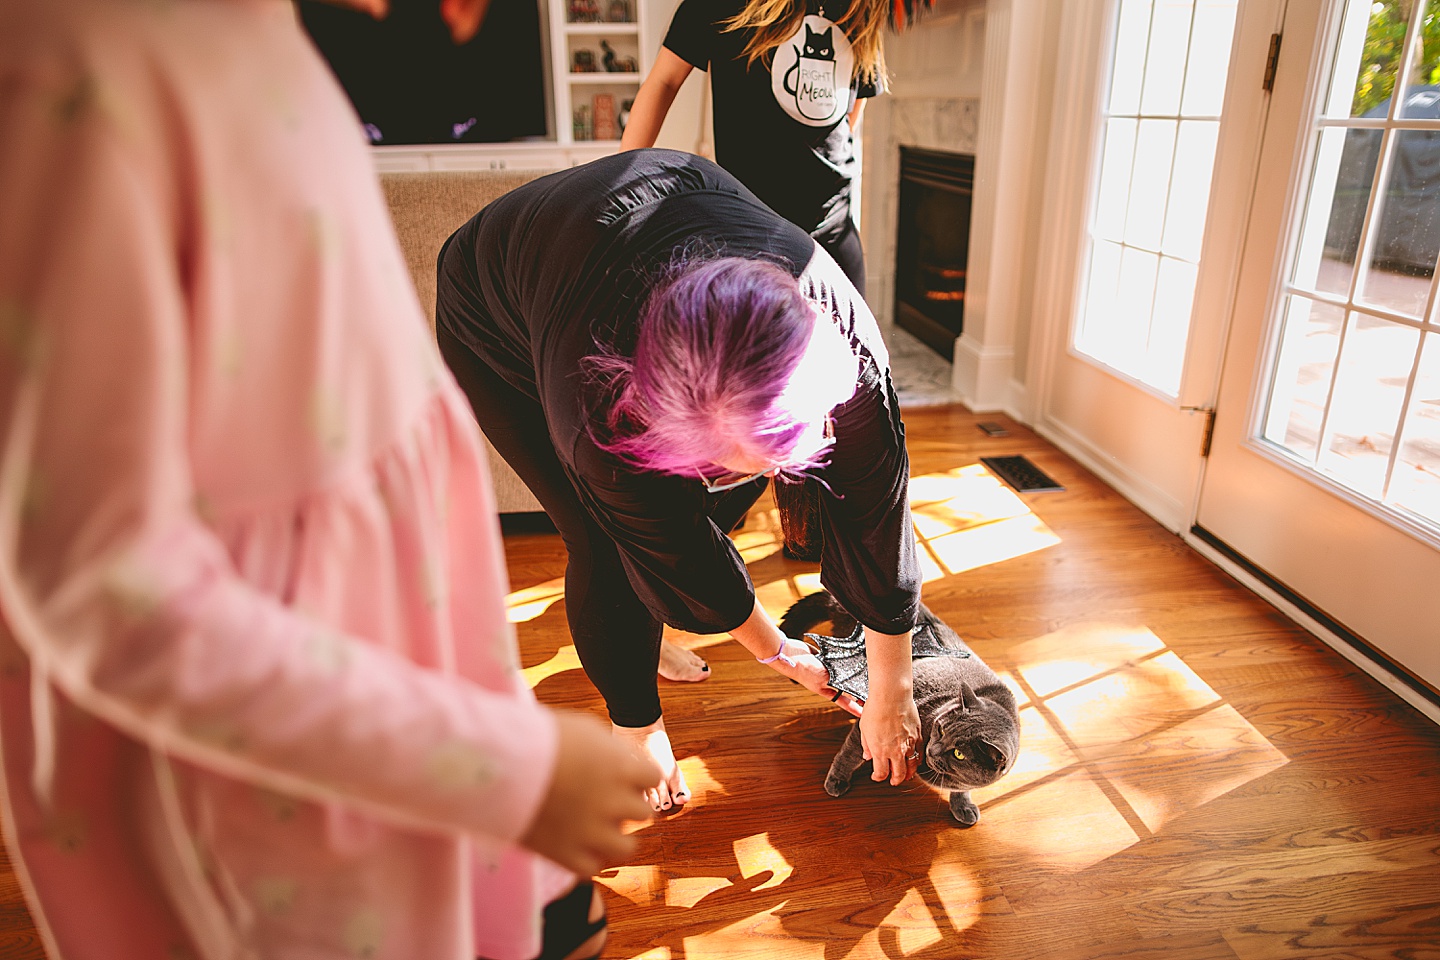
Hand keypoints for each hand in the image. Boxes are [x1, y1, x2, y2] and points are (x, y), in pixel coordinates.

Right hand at [519, 711, 657, 876]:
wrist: (500, 761)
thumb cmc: (540, 737)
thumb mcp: (584, 729)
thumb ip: (610, 749)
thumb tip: (620, 760)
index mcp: (620, 768)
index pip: (652, 779)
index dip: (638, 777)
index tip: (622, 776)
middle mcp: (612, 802)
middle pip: (643, 813)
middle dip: (627, 805)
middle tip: (606, 800)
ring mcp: (590, 831)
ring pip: (626, 848)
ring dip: (616, 838)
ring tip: (597, 829)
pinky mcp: (565, 854)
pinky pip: (592, 867)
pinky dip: (587, 858)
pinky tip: (575, 844)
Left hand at [859, 693, 920, 785]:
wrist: (892, 695)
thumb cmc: (876, 709)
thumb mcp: (864, 728)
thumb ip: (867, 745)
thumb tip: (868, 756)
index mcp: (880, 751)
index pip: (881, 774)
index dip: (878, 778)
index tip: (876, 776)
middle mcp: (896, 751)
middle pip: (899, 774)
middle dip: (895, 780)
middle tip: (894, 781)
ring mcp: (909, 744)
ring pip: (912, 766)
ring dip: (909, 773)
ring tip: (906, 775)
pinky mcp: (918, 736)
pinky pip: (920, 754)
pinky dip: (917, 760)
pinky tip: (914, 761)